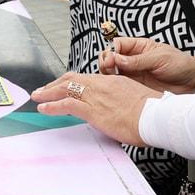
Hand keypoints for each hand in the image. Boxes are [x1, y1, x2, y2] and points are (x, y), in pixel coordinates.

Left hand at [31, 71, 158, 146]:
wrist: (157, 116)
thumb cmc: (151, 111)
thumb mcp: (135, 98)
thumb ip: (122, 100)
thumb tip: (117, 108)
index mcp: (112, 81)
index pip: (85, 78)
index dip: (70, 81)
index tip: (61, 85)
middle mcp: (101, 85)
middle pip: (71, 80)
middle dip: (54, 84)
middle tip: (43, 90)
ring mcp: (96, 96)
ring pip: (65, 89)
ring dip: (48, 93)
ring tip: (37, 97)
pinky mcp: (94, 110)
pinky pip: (67, 104)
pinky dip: (52, 106)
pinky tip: (44, 109)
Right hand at [96, 37, 194, 92]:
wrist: (193, 83)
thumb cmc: (180, 64)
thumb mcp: (160, 58)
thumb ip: (138, 60)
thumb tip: (117, 59)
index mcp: (139, 47)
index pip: (117, 45)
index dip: (111, 51)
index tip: (112, 59)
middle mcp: (132, 60)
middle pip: (110, 58)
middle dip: (106, 62)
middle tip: (110, 69)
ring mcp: (133, 74)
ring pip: (111, 73)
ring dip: (108, 75)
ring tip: (112, 79)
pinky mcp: (135, 88)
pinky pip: (120, 86)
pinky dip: (114, 87)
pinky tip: (115, 89)